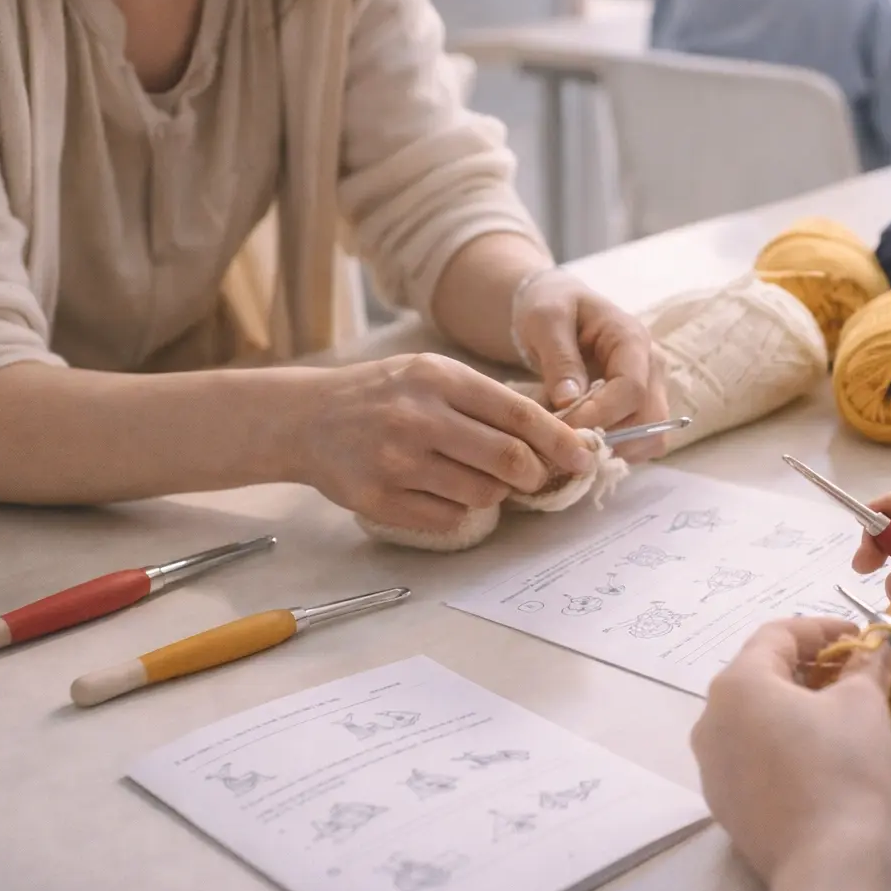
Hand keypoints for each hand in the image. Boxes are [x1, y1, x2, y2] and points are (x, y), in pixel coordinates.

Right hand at [295, 353, 594, 531]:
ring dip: (494, 493)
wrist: (307, 418)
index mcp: (439, 378)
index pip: (519, 414)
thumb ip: (487, 399)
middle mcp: (419, 418)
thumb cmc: (384, 393)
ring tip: (474, 476)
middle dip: (535, 474)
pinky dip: (457, 509)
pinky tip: (439, 490)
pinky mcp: (379, 498)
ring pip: (483, 494)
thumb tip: (555, 432)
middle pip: (509, 460)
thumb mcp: (432, 373)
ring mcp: (397, 461)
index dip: (559, 440)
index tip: (583, 457)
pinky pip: (448, 517)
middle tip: (535, 477)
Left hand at [511, 270, 669, 460]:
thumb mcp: (545, 320)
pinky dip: (613, 452)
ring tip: (570, 445)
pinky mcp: (642, 408)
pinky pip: (640, 444)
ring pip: (650, 439)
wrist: (560, 307)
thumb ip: (559, 359)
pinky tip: (580, 444)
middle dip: (608, 438)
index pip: (632, 389)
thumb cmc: (553, 307)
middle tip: (564, 445)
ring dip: (612, 450)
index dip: (600, 416)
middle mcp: (652, 367)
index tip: (563, 428)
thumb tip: (570, 402)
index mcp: (632, 340)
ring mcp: (652, 389)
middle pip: (649, 419)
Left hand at [691, 617, 890, 881]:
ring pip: (753, 715)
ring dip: (794, 704)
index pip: (778, 634)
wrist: (826, 864)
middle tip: (855, 672)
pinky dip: (780, 740)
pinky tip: (816, 755)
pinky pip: (750, 752)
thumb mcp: (864, 706)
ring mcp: (710, 762)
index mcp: (737, 683)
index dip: (824, 629)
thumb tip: (881, 644)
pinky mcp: (722, 800)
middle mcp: (710, 717)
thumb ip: (868, 665)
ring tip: (838, 712)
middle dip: (810, 666)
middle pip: (761, 673)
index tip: (863, 637)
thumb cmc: (844, 770)